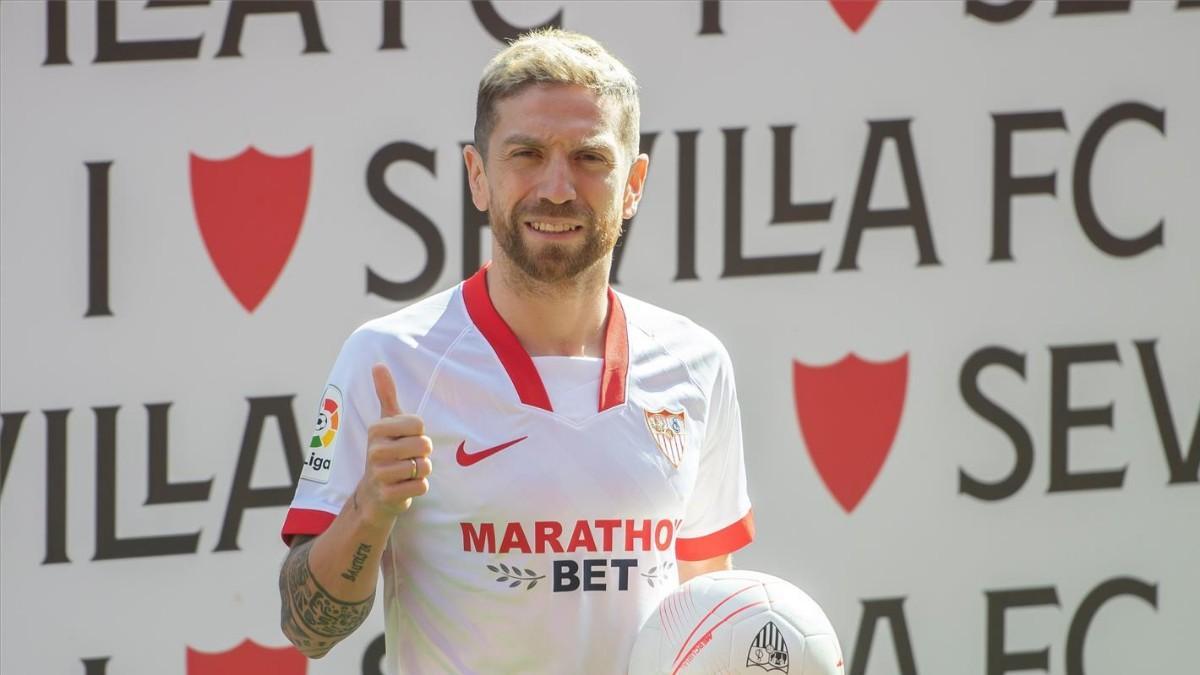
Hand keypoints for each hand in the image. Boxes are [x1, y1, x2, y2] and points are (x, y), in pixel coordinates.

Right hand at [354, 363, 431, 526]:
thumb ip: (386, 393)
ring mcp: (380, 474)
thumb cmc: (386, 452)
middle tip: (407, 458)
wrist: (373, 494)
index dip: (418, 433)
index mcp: (377, 429)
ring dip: (422, 471)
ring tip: (405, 472)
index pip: (419, 424)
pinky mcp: (388, 495)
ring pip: (424, 467)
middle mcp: (375, 450)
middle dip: (423, 454)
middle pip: (424, 445)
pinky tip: (404, 487)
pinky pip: (422, 486)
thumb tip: (378, 364)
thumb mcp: (386, 422)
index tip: (404, 439)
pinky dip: (419, 487)